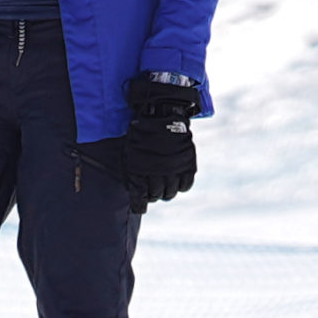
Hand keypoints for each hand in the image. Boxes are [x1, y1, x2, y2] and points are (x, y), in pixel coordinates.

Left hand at [121, 72, 199, 206]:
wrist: (161, 112)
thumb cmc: (142, 131)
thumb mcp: (130, 150)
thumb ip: (131, 170)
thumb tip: (134, 190)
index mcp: (140, 169)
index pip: (141, 195)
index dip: (140, 203)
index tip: (140, 205)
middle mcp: (157, 171)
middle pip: (157, 195)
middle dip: (153, 196)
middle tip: (153, 193)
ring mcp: (174, 167)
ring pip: (171, 192)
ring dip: (167, 193)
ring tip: (164, 189)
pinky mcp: (188, 163)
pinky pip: (186, 185)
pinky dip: (181, 187)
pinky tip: (177, 183)